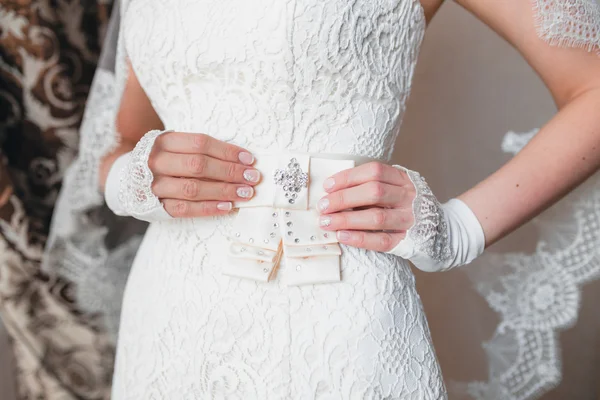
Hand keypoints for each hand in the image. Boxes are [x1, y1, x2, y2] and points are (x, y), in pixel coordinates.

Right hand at [146, 131, 260, 216]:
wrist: (125, 178)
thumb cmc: (163, 159)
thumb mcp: (175, 145)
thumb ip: (201, 149)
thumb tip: (241, 159)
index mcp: (164, 141)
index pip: (201, 143)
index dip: (227, 151)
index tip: (249, 159)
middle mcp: (156, 162)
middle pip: (198, 166)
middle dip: (230, 172)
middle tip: (253, 177)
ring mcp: (154, 185)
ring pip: (193, 188)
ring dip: (223, 191)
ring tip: (246, 193)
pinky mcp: (155, 206)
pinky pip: (185, 209)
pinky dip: (208, 208)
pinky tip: (227, 206)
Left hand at [316, 162, 415, 251]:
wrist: (436, 228)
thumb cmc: (400, 205)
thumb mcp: (391, 188)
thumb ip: (367, 187)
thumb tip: (330, 192)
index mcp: (402, 179)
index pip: (374, 171)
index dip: (348, 177)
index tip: (327, 186)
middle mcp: (408, 197)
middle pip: (374, 192)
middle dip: (344, 198)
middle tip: (322, 206)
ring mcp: (409, 219)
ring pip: (377, 217)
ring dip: (347, 220)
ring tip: (326, 222)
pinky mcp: (407, 241)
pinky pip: (382, 241)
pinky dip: (359, 239)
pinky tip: (342, 236)